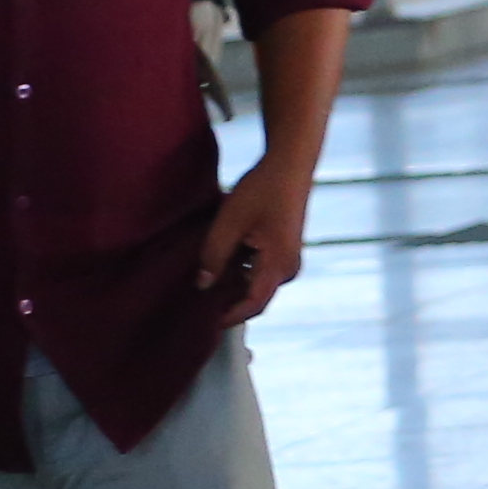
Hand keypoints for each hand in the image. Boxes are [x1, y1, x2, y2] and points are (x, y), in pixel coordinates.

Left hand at [198, 166, 314, 325]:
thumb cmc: (262, 191)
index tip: (203, 323)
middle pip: (255, 297)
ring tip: (205, 279)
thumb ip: (214, 256)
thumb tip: (202, 285)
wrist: (290, 165)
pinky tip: (221, 261)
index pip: (252, 304)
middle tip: (197, 303)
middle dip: (228, 302)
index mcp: (278, 266)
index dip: (228, 316)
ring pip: (256, 283)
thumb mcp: (230, 222)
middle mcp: (288, 269)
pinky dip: (241, 271)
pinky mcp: (285, 250)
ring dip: (232, 284)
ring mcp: (288, 260)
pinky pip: (261, 271)